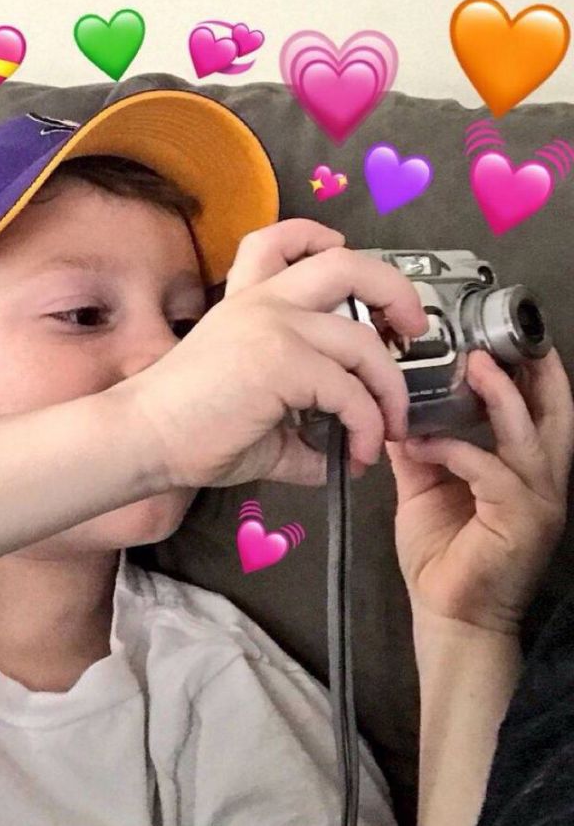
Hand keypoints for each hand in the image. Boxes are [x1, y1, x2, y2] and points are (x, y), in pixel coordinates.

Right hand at [122, 218, 428, 489]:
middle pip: (347, 264)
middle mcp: (263, 303)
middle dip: (397, 292)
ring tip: (389, 426)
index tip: (344, 255)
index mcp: (247, 304)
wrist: (142, 437)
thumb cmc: (185, 428)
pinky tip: (359, 452)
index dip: (320, 238)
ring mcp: (274, 326)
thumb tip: (336, 456)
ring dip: (390, 388)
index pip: (281, 241)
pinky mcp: (282, 361)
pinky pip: (351, 391)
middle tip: (411, 330)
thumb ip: (299, 428)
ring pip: (363, 339)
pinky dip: (367, 425)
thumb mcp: (254, 416)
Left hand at [385, 347, 573, 634]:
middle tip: (507, 337)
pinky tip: (424, 441)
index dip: (529, 375)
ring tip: (477, 366)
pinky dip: (458, 450)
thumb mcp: (426, 487)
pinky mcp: (519, 521)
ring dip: (502, 398)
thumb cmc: (442, 554)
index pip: (537, 412)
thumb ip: (420, 448)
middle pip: (554, 414)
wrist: (448, 614)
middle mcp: (541, 481)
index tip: (501, 339)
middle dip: (537, 373)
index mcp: (522, 471)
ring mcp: (537, 502)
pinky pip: (491, 471)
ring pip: (528, 436)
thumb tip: (398, 410)